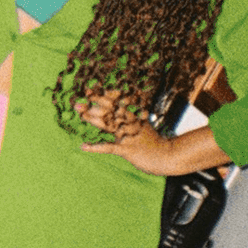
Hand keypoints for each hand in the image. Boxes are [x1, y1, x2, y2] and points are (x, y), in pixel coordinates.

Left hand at [76, 97, 213, 175]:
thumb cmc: (154, 143)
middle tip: (79, 100)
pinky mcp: (127, 149)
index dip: (104, 96)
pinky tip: (83, 146)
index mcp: (134, 118)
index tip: (90, 90)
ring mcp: (128, 136)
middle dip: (95, 103)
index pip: (118, 103)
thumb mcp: (144, 128)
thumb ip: (135, 119)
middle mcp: (130, 124)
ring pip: (108, 125)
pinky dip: (95, 147)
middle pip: (111, 110)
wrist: (168, 157)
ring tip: (80, 113)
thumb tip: (128, 110)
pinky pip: (109, 147)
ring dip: (92, 118)